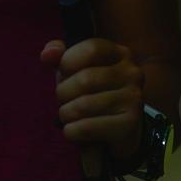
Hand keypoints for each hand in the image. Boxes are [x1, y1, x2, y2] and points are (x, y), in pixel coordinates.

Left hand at [40, 37, 144, 161]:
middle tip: (64, 100)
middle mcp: (132, 74)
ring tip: (69, 116)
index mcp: (120, 54)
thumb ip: (60, 57)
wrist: (121, 130)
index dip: (69, 61)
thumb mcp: (77, 70)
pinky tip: (74, 130)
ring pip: (83, 106)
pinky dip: (72, 131)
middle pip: (85, 80)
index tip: (64, 73)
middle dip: (63, 93)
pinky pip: (87, 128)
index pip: (92, 49)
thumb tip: (47, 54)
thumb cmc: (93, 93)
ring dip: (66, 114)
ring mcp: (133, 99)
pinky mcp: (129, 125)